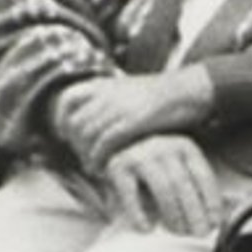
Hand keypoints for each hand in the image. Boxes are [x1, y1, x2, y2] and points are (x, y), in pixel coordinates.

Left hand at [51, 70, 211, 168]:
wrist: (191, 90)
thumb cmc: (165, 93)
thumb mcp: (131, 88)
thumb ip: (111, 99)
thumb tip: (95, 116)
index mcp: (105, 83)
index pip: (67, 99)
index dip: (61, 119)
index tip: (65, 134)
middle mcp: (107, 94)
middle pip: (74, 122)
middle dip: (75, 144)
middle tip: (84, 156)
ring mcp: (118, 108)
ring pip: (86, 135)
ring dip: (86, 155)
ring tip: (93, 166)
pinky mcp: (131, 122)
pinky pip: (103, 143)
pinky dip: (99, 158)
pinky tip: (102, 168)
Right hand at [105, 136, 222, 236]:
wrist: (118, 154)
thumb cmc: (158, 172)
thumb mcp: (180, 174)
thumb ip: (198, 192)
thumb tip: (218, 219)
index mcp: (185, 147)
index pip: (203, 176)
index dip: (211, 201)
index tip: (215, 223)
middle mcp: (163, 146)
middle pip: (183, 183)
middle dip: (194, 212)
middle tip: (198, 233)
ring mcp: (140, 154)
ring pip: (163, 188)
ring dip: (173, 214)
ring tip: (176, 231)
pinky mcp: (117, 166)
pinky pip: (131, 194)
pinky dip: (139, 214)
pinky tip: (147, 229)